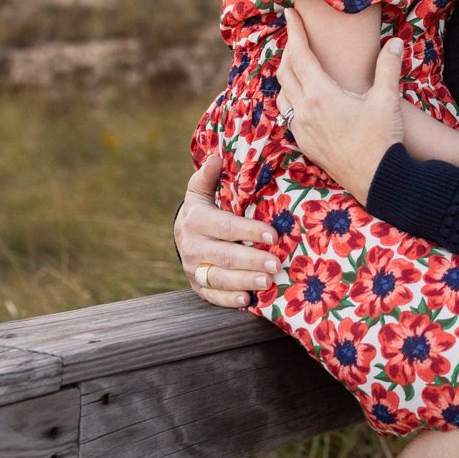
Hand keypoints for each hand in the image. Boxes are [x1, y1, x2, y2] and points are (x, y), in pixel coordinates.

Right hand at [176, 152, 279, 307]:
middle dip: (252, 261)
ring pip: (219, 278)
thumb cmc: (202, 209)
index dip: (249, 232)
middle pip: (225, 255)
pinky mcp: (197, 285)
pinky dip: (229, 299)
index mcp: (196, 221)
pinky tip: (247, 300)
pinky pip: (212, 295)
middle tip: (277, 264)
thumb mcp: (200, 190)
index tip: (274, 235)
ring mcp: (193, 268)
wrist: (181, 234)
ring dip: (244, 281)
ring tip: (268, 282)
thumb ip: (207, 176)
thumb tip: (216, 158)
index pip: (225, 227)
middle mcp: (192, 246)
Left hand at [274, 6, 404, 203]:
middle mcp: (304, 110)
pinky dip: (289, 97)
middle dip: (289, 49)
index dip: (294, 32)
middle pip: (285, 71)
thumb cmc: (382, 138)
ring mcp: (301, 129)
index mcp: (321, 95)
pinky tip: (301, 97)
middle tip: (295, 34)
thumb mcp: (387, 99)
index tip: (289, 13)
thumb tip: (394, 41)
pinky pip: (287, 113)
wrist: (377, 180)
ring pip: (282, 93)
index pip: (300, 55)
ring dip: (286, 74)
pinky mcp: (304, 143)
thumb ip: (388, 67)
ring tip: (297, 63)